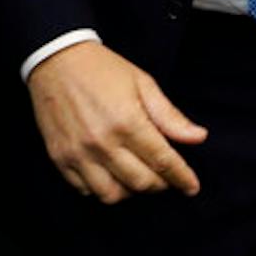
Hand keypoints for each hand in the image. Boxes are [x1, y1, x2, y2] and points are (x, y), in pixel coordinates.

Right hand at [26, 41, 207, 202]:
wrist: (57, 60)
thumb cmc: (102, 70)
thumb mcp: (143, 84)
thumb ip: (170, 116)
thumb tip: (198, 137)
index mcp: (127, 121)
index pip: (163, 161)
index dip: (181, 177)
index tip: (191, 186)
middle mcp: (102, 143)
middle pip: (141, 182)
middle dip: (160, 185)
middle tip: (166, 177)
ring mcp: (79, 154)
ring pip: (111, 195)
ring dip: (131, 191)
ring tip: (138, 176)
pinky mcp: (60, 158)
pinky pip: (85, 190)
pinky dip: (102, 189)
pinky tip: (111, 175)